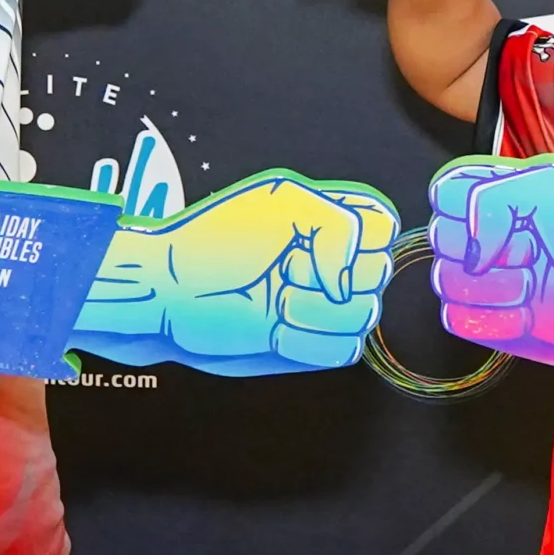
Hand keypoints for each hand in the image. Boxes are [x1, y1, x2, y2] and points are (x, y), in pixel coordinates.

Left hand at [69, 172, 397, 374]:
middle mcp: (331, 263)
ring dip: (311, 312)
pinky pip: (342, 351)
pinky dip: (303, 343)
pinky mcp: (309, 346)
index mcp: (329, 220)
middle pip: (378, 275)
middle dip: (326, 275)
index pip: (382, 225)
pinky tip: (273, 329)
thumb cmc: (214, 242)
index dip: (358, 237)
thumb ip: (339, 225)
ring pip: (363, 317)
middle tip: (282, 268)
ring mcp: (322, 307)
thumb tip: (348, 284)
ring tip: (273, 300)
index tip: (313, 239)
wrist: (171, 295)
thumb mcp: (282, 203)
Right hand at [430, 160, 553, 382]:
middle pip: (441, 237)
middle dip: (489, 247)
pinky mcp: (492, 325)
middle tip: (534, 250)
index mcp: (500, 196)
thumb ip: (490, 197)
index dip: (466, 204)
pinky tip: (530, 314)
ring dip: (496, 286)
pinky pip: (458, 319)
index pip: (445, 191)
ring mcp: (489, 283)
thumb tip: (469, 249)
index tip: (509, 215)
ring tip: (536, 283)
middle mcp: (489, 238)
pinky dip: (495, 318)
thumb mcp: (550, 187)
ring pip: (447, 281)